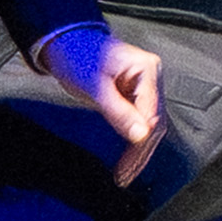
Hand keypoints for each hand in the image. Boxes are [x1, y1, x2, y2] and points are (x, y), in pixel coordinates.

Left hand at [79, 36, 168, 180]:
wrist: (66, 45)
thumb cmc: (78, 56)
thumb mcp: (96, 86)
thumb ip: (119, 112)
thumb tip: (140, 135)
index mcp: (148, 69)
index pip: (153, 112)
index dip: (142, 140)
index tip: (129, 163)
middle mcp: (151, 79)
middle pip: (155, 123)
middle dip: (140, 152)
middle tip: (125, 175)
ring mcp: (144, 89)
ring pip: (149, 127)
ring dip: (138, 152)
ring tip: (124, 174)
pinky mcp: (134, 98)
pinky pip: (139, 124)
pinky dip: (133, 143)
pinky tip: (127, 161)